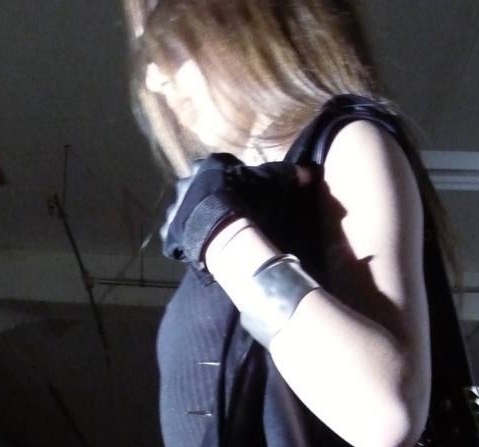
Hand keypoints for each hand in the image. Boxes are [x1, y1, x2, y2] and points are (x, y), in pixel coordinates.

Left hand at [160, 154, 318, 271]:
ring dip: (193, 219)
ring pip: (184, 211)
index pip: (218, 168)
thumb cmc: (244, 202)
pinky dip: (183, 241)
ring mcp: (175, 207)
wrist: (220, 231)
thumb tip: (308, 171)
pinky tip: (197, 248)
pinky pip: (174, 236)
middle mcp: (186, 182)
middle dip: (207, 198)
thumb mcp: (269, 183)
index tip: (240, 196)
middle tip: (224, 215)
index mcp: (207, 166)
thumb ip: (285, 174)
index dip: (230, 181)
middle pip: (197, 188)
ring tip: (211, 234)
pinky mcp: (169, 232)